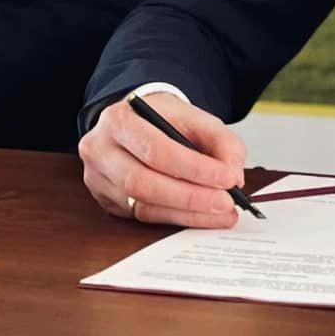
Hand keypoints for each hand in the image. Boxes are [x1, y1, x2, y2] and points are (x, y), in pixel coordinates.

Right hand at [79, 92, 245, 228]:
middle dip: (190, 197)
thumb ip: (221, 141)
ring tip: (221, 213)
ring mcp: (100, 179)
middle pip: (143, 182)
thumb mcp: (194, 117)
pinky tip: (202, 217)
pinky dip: (177, 218)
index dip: (194, 168)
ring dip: (187, 213)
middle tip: (226, 203)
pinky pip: (144, 216)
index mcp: (118, 119)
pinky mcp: (108, 201)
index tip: (227, 178)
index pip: (155, 149)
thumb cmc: (161, 119)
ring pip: (143, 206)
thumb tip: (234, 174)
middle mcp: (100, 150)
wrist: (136, 122)